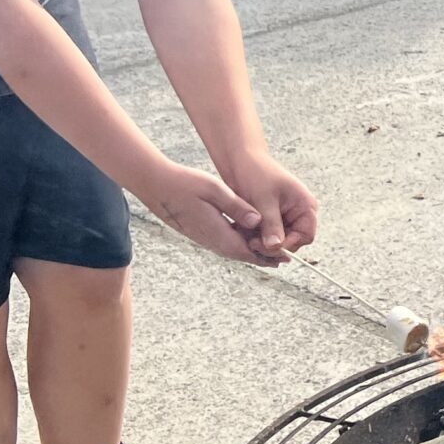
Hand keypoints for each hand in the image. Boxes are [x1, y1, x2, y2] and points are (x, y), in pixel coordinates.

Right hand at [142, 162, 278, 264]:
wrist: (156, 185)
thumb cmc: (185, 184)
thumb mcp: (216, 190)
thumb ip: (237, 207)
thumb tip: (258, 221)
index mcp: (217, 232)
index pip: (247, 251)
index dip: (268, 256)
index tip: (287, 258)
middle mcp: (210, 240)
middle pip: (242, 255)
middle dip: (263, 258)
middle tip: (285, 259)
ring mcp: (203, 238)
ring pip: (232, 250)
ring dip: (251, 252)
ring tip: (271, 251)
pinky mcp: (199, 232)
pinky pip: (223, 243)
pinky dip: (238, 244)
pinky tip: (247, 237)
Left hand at [219, 151, 318, 260]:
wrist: (240, 160)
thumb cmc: (256, 173)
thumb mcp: (264, 201)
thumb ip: (272, 226)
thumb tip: (276, 247)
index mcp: (305, 206)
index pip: (305, 236)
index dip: (288, 244)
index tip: (267, 247)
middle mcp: (298, 213)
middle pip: (291, 241)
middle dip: (272, 244)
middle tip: (252, 243)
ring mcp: (284, 216)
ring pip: (277, 240)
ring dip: (261, 241)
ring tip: (245, 235)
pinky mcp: (271, 218)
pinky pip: (266, 235)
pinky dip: (255, 236)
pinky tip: (243, 231)